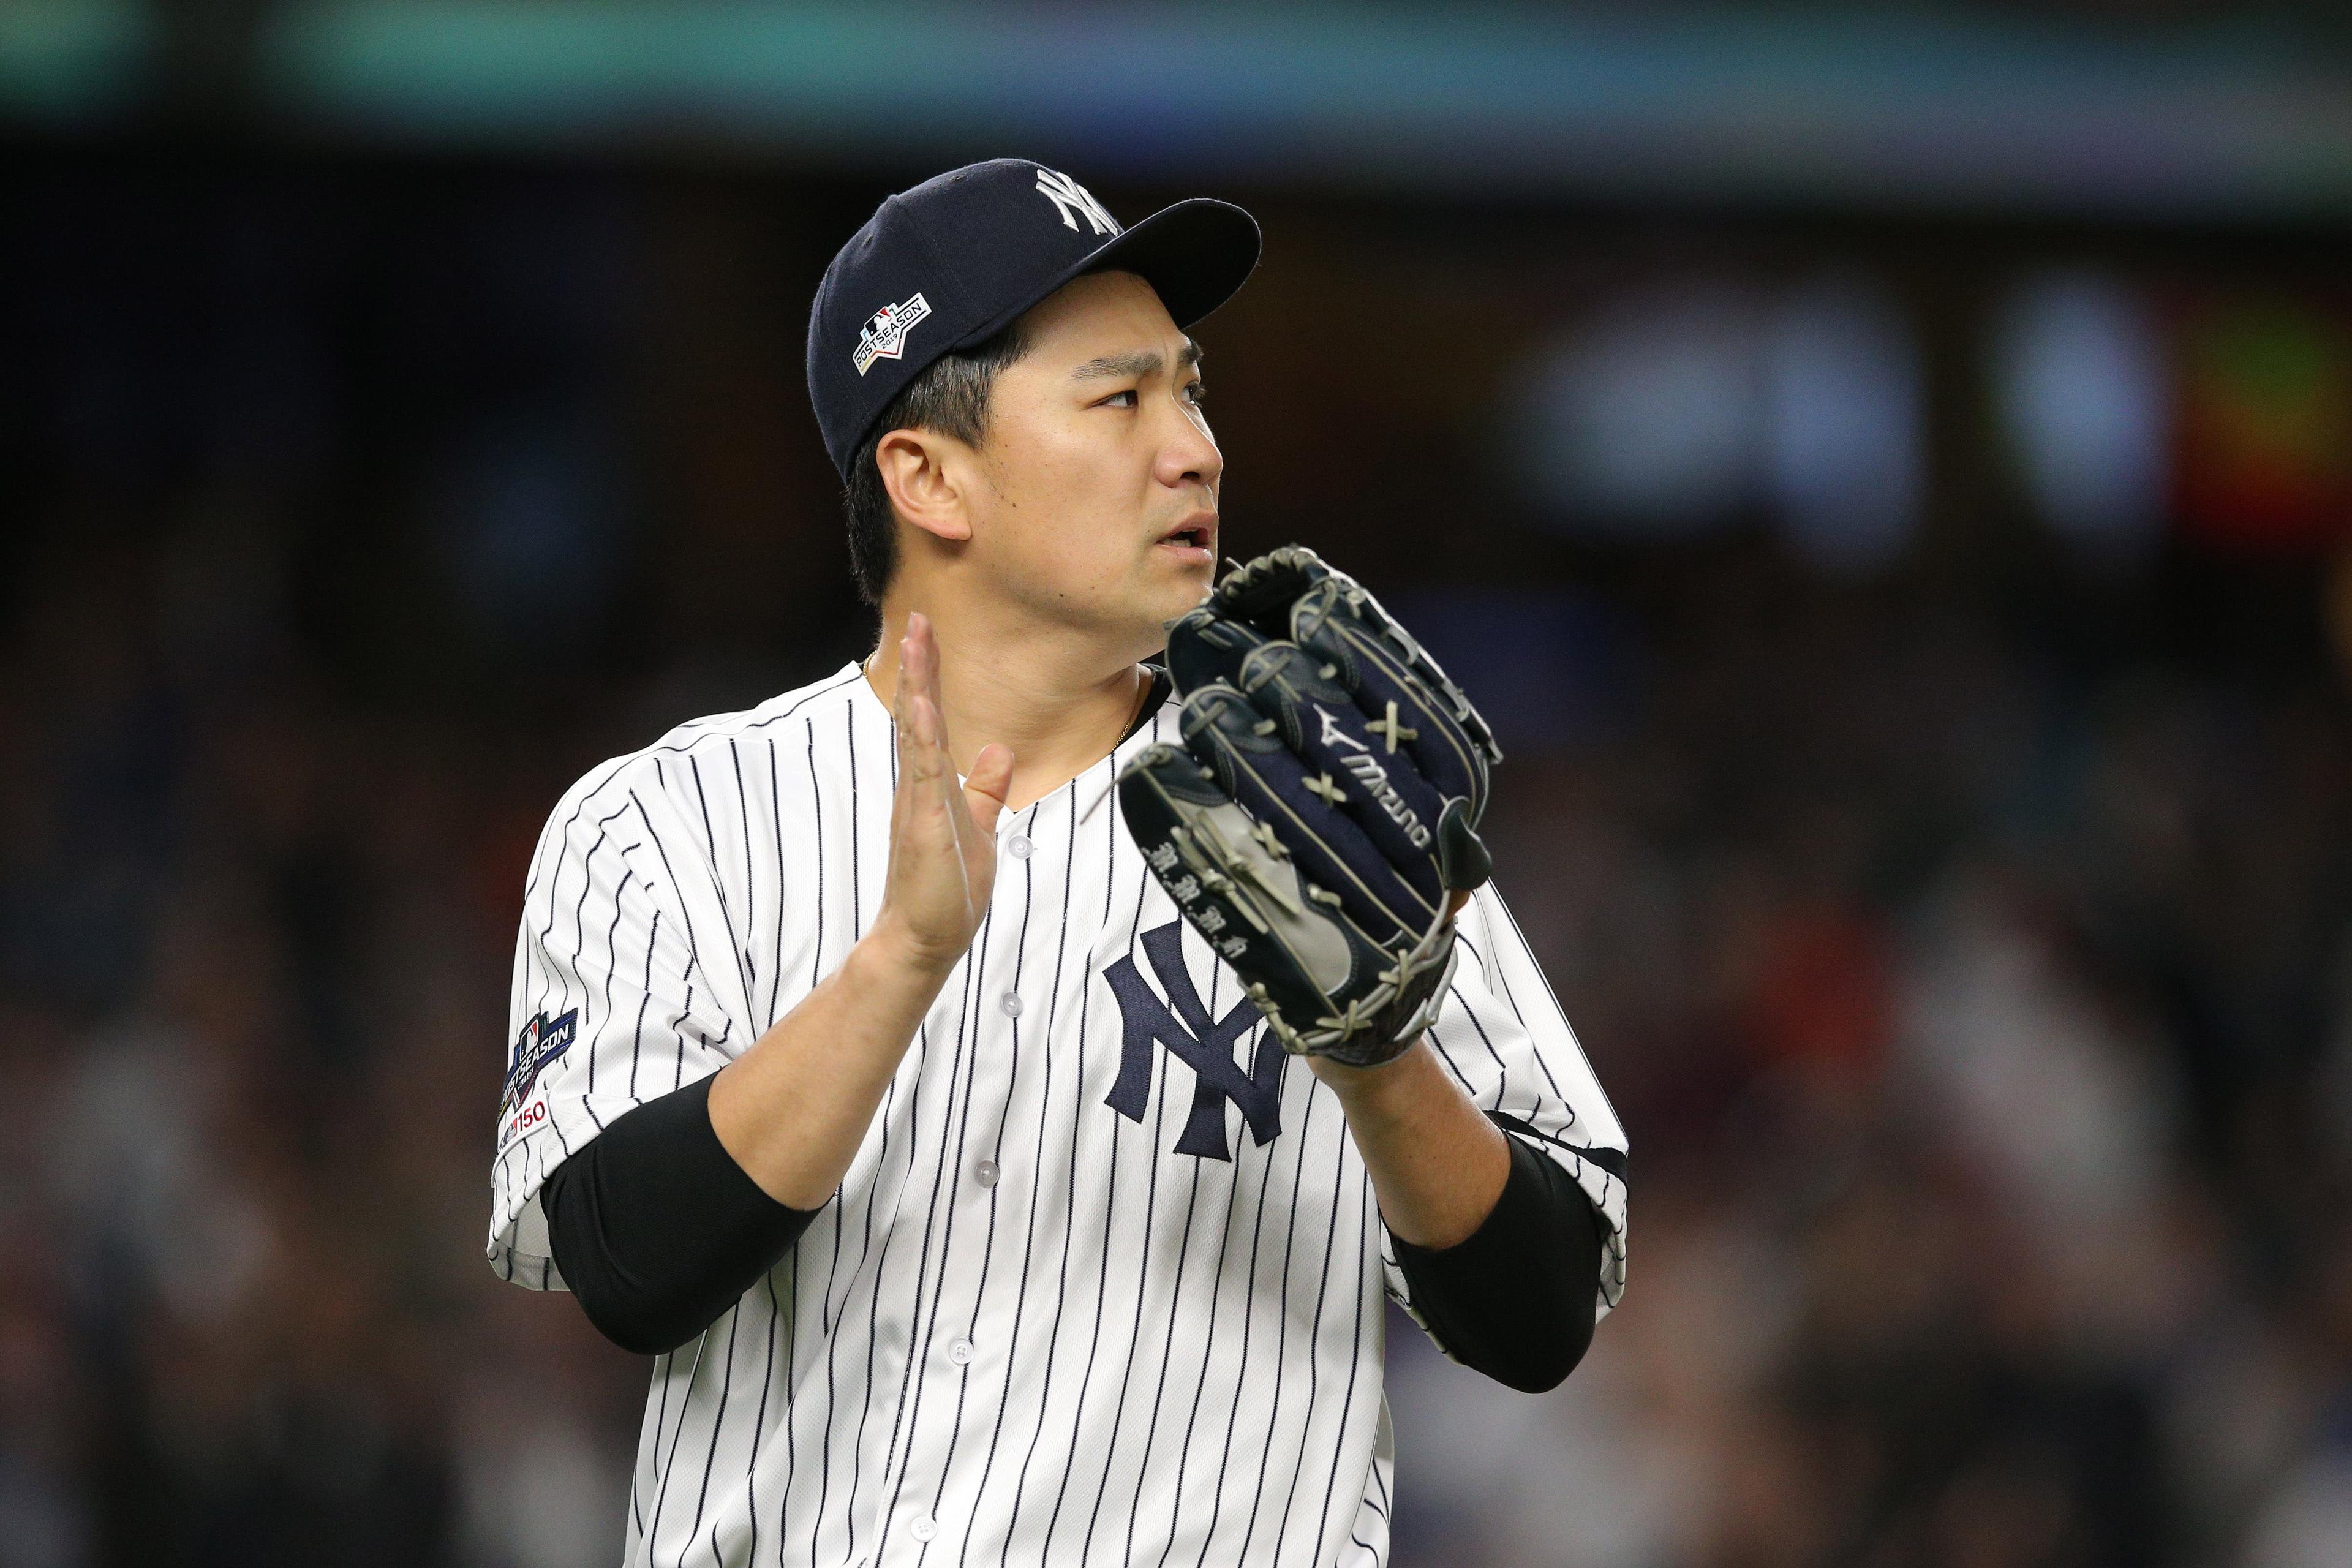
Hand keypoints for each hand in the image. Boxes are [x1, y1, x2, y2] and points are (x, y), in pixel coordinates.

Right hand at [873, 612, 1015, 973]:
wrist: (926, 939)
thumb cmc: (947, 890)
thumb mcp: (979, 827)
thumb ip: (986, 790)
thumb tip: (999, 752)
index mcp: (929, 784)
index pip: (929, 719)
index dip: (929, 677)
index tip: (927, 636)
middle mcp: (918, 785)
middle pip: (917, 714)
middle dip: (919, 666)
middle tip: (917, 619)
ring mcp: (918, 801)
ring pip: (916, 731)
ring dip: (917, 685)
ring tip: (915, 641)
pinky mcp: (924, 821)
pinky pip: (923, 770)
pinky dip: (922, 735)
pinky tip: (921, 704)